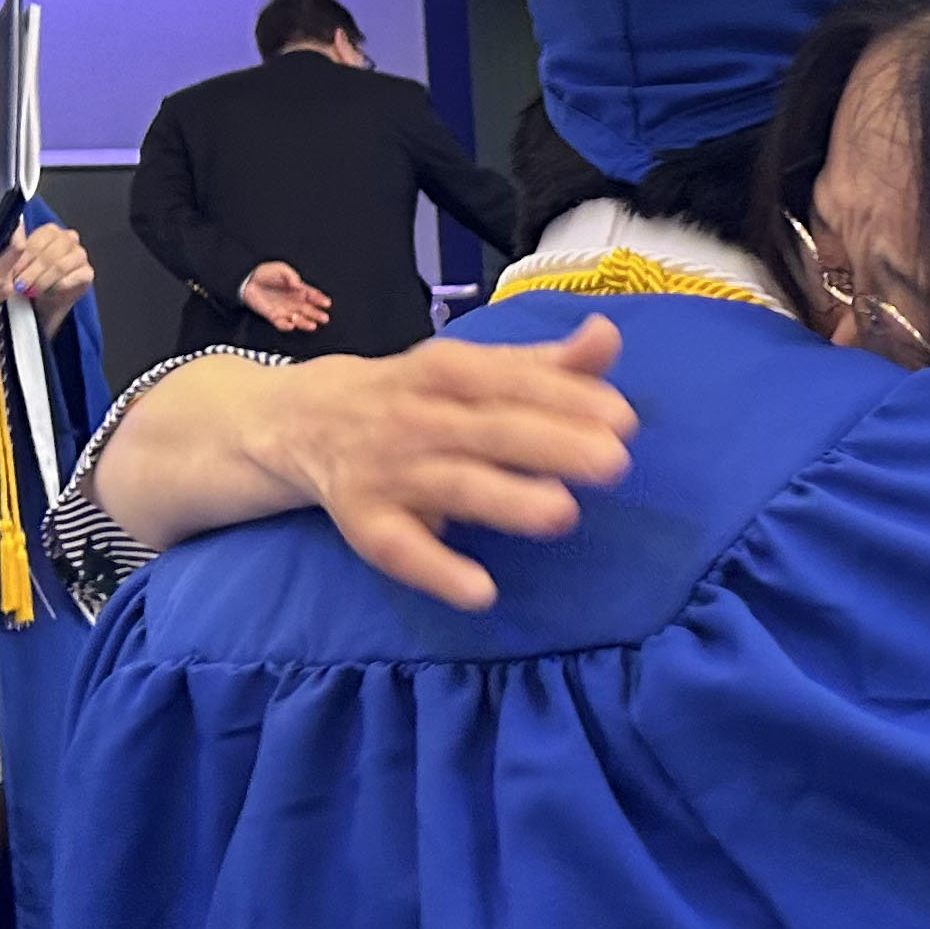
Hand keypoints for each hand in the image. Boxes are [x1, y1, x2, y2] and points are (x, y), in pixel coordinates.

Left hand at [8, 222, 93, 336]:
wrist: (41, 300)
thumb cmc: (28, 277)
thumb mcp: (14, 263)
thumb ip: (14, 249)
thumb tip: (18, 240)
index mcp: (50, 231)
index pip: (39, 240)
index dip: (25, 258)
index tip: (15, 272)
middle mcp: (68, 238)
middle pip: (50, 254)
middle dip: (33, 272)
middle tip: (21, 286)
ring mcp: (79, 255)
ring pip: (61, 266)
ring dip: (44, 281)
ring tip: (32, 291)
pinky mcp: (87, 272)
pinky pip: (76, 277)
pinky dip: (59, 286)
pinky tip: (49, 292)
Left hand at [241, 261, 332, 335]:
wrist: (248, 281)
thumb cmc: (265, 273)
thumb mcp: (281, 269)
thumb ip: (291, 276)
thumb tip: (299, 285)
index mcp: (297, 289)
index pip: (311, 295)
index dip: (319, 299)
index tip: (326, 303)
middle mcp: (293, 301)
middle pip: (308, 310)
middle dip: (317, 314)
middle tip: (324, 318)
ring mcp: (284, 310)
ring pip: (298, 319)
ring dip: (305, 323)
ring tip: (312, 325)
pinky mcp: (273, 316)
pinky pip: (281, 324)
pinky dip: (286, 326)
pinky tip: (291, 325)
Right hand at [268, 316, 635, 610]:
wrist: (306, 421)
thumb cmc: (418, 396)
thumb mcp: (475, 371)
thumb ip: (547, 364)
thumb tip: (608, 336)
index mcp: (449, 371)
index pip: (511, 380)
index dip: (567, 397)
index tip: (623, 420)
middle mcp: (417, 417)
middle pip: (490, 430)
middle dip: (551, 443)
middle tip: (614, 463)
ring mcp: (390, 473)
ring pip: (453, 485)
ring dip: (505, 500)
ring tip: (561, 514)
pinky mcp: (367, 524)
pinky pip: (401, 549)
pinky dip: (436, 570)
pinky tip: (480, 592)